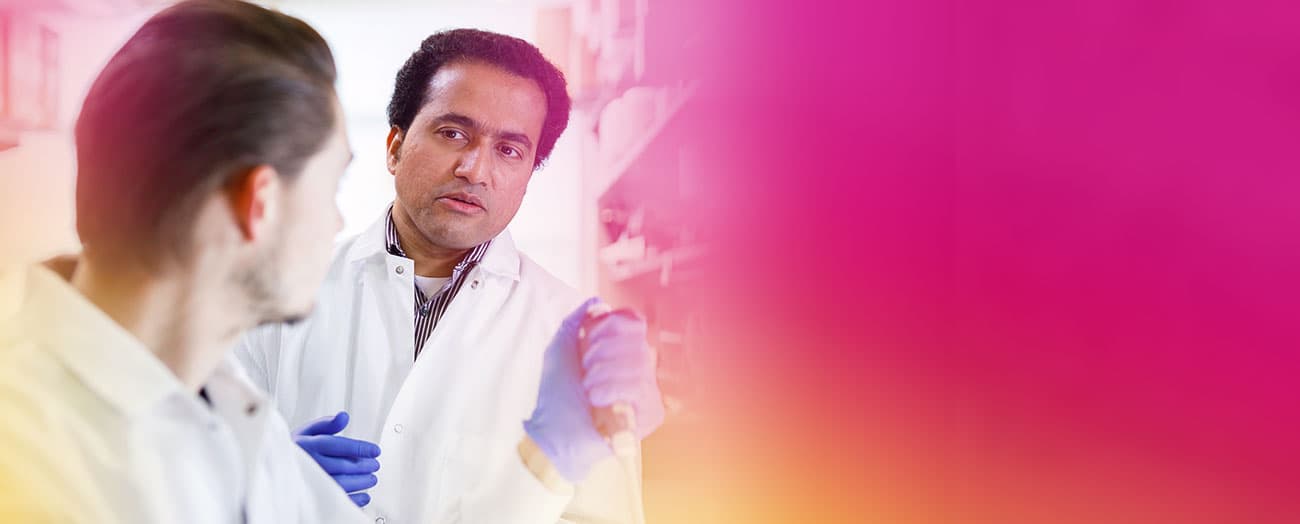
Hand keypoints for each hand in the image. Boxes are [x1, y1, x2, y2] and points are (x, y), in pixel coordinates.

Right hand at [293, 411, 381, 506]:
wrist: (275, 466)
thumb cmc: (297, 448)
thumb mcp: (308, 431)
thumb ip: (327, 424)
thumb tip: (344, 416)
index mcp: (308, 445)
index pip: (338, 446)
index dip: (360, 448)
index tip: (375, 451)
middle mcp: (309, 464)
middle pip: (342, 466)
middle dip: (363, 466)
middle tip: (375, 465)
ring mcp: (310, 482)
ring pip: (341, 484)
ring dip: (361, 482)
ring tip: (372, 478)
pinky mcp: (312, 497)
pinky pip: (335, 501)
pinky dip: (353, 499)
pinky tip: (364, 495)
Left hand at [523, 298, 664, 482]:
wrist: (556, 434)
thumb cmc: (556, 396)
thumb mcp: (559, 350)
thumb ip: (576, 321)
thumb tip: (597, 302)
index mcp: (618, 350)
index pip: (633, 321)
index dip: (610, 328)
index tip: (587, 344)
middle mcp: (637, 367)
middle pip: (636, 340)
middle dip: (601, 354)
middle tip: (585, 373)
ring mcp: (646, 389)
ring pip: (638, 363)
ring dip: (603, 376)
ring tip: (589, 392)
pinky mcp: (651, 412)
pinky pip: (641, 387)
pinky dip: (614, 391)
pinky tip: (599, 403)